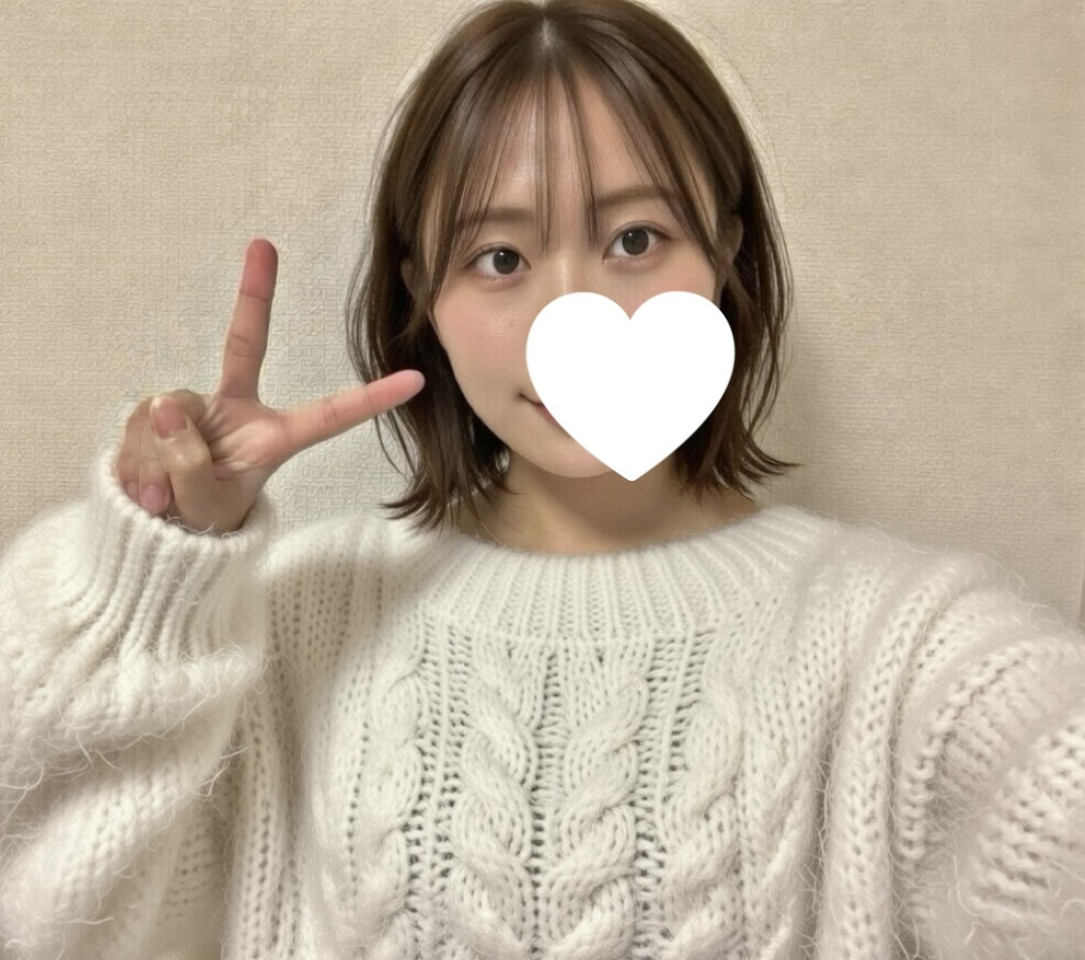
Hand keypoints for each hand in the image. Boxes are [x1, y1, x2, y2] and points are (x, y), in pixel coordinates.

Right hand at [116, 238, 424, 533]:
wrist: (160, 531)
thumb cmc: (203, 520)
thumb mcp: (204, 506)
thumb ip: (189, 464)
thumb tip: (167, 408)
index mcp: (274, 438)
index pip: (329, 415)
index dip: (371, 399)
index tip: (416, 379)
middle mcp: (239, 411)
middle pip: (245, 344)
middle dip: (254, 294)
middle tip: (263, 245)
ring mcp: (196, 406)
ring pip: (168, 415)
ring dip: (156, 462)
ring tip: (163, 501)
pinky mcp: (157, 410)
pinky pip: (140, 423)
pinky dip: (136, 462)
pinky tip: (146, 489)